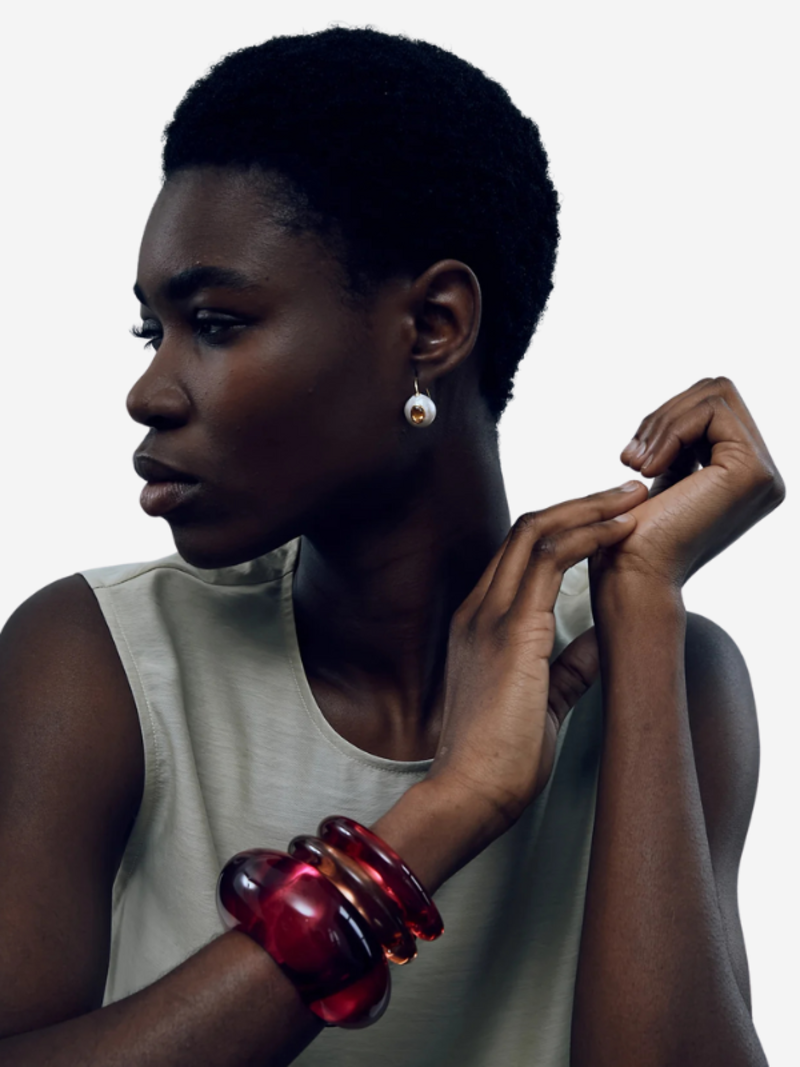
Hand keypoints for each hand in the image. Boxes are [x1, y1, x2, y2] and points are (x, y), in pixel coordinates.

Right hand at [427, 486, 637, 826]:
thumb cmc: (501, 758)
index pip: (518, 554)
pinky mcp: (511, 631)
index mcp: (479, 623)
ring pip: (537, 532)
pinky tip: (619, 530)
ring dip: (588, 508)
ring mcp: (489, 616)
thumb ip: (568, 664)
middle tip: (628, 492)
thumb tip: (603, 639)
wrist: (470, 794)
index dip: (565, 527)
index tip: (607, 519)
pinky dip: (587, 537)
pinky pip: (549, 561)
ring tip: (632, 498)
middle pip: (526, 529)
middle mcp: (478, 609)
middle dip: (580, 503)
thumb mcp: (543, 699)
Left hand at [593, 376, 784, 589]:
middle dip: (665, 415)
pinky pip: (711, 411)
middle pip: (718, 391)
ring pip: (715, 394)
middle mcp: (765, 475)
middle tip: (632, 458)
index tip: (634, 457)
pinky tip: (648, 469)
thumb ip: (685, 444)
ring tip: (635, 463)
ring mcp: (764, 473)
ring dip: (662, 423)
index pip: (714, 406)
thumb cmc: (634, 537)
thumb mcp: (666, 476)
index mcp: (745, 475)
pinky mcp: (752, 471)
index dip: (668, 419)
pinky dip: (670, 430)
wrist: (633, 576)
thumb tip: (688, 403)